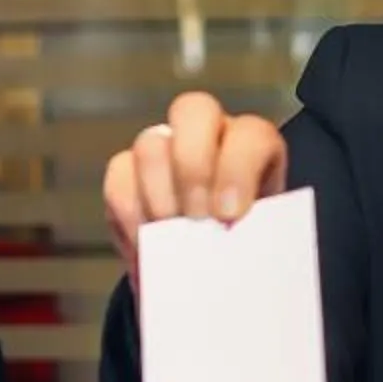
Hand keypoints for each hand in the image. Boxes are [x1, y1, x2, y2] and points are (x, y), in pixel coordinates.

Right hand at [101, 91, 287, 284]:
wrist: (212, 269)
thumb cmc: (245, 248)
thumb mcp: (263, 243)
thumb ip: (257, 239)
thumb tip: (241, 252)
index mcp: (253, 147)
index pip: (251, 134)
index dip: (239, 167)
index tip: (231, 214)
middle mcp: (209, 135)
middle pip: (195, 111)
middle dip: (192, 166)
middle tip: (196, 218)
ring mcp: (164, 148)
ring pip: (151, 145)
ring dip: (159, 197)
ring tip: (171, 239)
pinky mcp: (127, 173)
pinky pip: (118, 179)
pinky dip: (131, 217)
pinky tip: (146, 247)